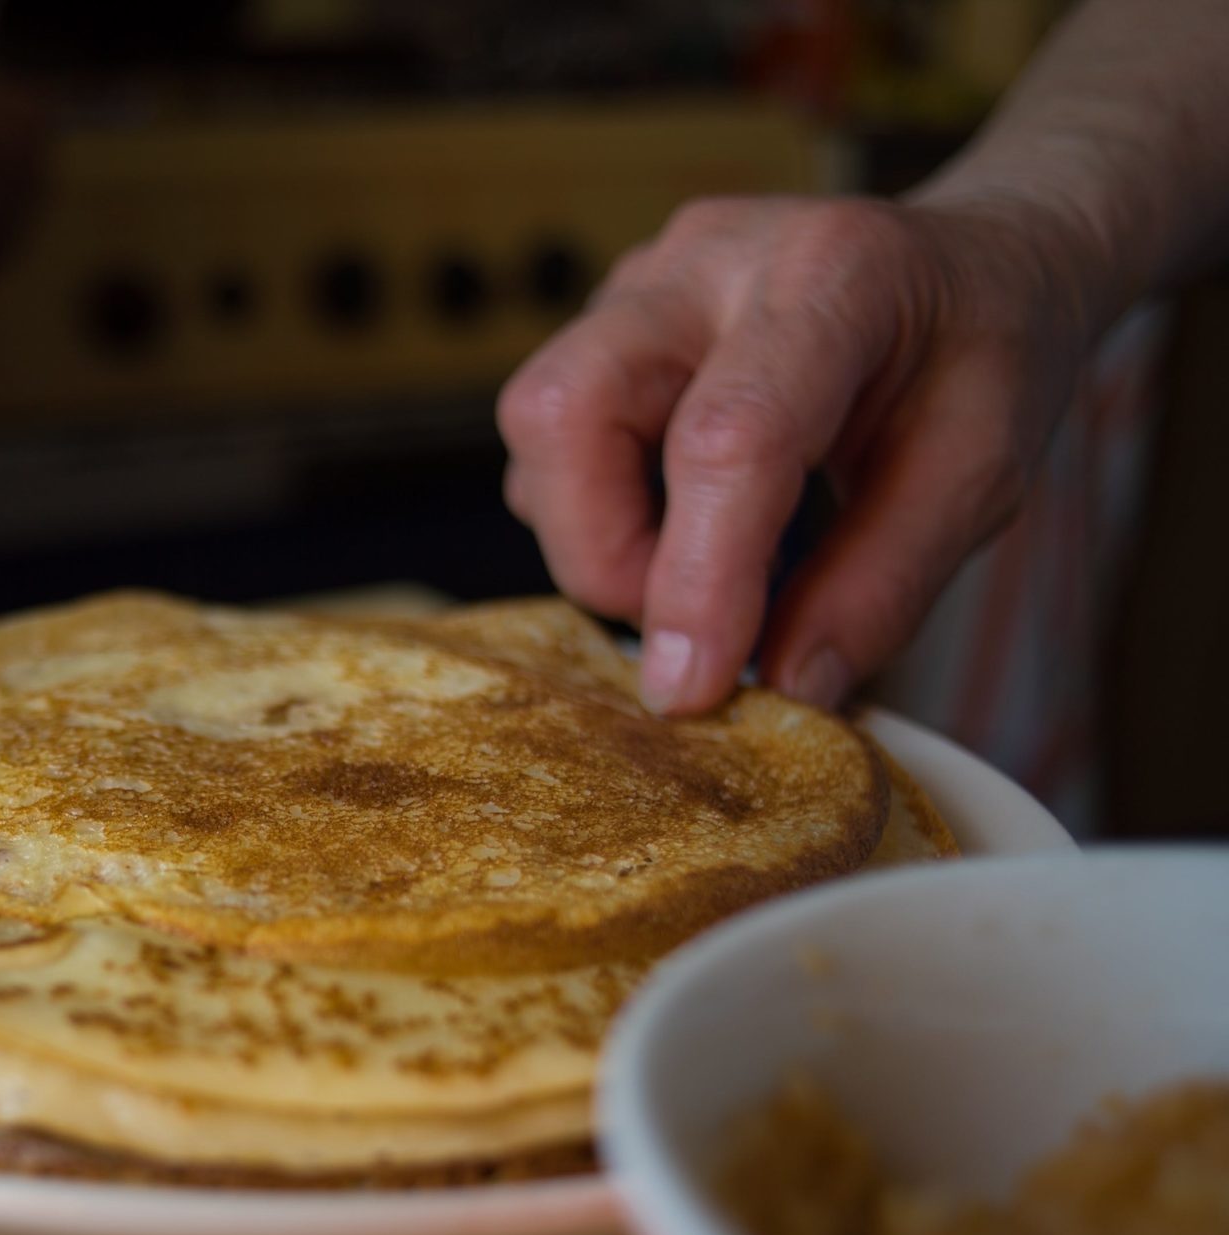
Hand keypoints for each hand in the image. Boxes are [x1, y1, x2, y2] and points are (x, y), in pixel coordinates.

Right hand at [497, 193, 1103, 714]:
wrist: (979, 252)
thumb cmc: (985, 354)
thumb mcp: (980, 478)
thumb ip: (881, 587)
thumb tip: (783, 690)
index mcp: (835, 279)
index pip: (728, 436)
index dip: (698, 577)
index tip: (694, 689)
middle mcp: (710, 260)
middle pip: (567, 406)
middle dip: (598, 550)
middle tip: (683, 624)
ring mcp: (641, 280)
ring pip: (540, 423)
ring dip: (596, 533)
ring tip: (706, 568)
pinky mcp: (606, 317)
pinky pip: (553, 433)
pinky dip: (597, 508)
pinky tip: (684, 522)